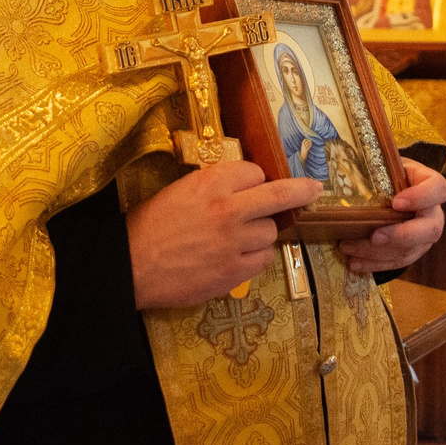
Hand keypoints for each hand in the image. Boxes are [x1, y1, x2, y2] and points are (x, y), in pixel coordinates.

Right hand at [127, 161, 320, 309]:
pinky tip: (237, 256)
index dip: (255, 179)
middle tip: (315, 189)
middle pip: (279, 197)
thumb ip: (213, 186)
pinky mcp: (235, 272)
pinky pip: (263, 259)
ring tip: (239, 237)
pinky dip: (256, 256)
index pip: (255, 172)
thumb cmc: (149, 225)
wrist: (130, 265)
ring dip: (262, 232)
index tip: (254, 185)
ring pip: (271, 232)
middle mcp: (229, 209)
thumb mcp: (179, 190)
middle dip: (301, 191)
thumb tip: (243, 188)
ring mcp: (235, 242)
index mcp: (211, 183)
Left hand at [344, 159, 445, 275]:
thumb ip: (378, 167)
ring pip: (410, 250)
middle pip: (431, 229)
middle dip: (401, 235)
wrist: (390, 190)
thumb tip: (345, 171)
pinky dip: (375, 264)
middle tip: (375, 236)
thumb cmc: (388, 175)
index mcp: (431, 185)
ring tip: (348, 247)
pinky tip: (354, 262)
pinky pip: (398, 262)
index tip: (396, 202)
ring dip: (378, 252)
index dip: (421, 197)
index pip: (438, 190)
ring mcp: (425, 236)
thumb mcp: (387, 165)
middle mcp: (433, 213)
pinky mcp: (413, 251)